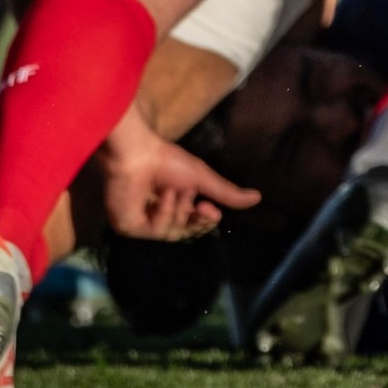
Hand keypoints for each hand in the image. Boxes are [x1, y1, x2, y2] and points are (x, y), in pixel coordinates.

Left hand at [96, 101, 258, 241]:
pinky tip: (161, 196)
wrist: (138, 154)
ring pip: (171, 233)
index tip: (212, 210)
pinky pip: (155, 231)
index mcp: (174, 202)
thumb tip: (258, 197)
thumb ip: (227, 192)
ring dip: (178, 211)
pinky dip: (163, 213)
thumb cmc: (168, 161)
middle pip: (185, 232)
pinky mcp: (129, 226)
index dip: (206, 221)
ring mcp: (142, 222)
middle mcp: (157, 214)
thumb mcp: (203, 178)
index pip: (194, 223)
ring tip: (174, 191)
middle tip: (202, 207)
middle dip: (195, 220)